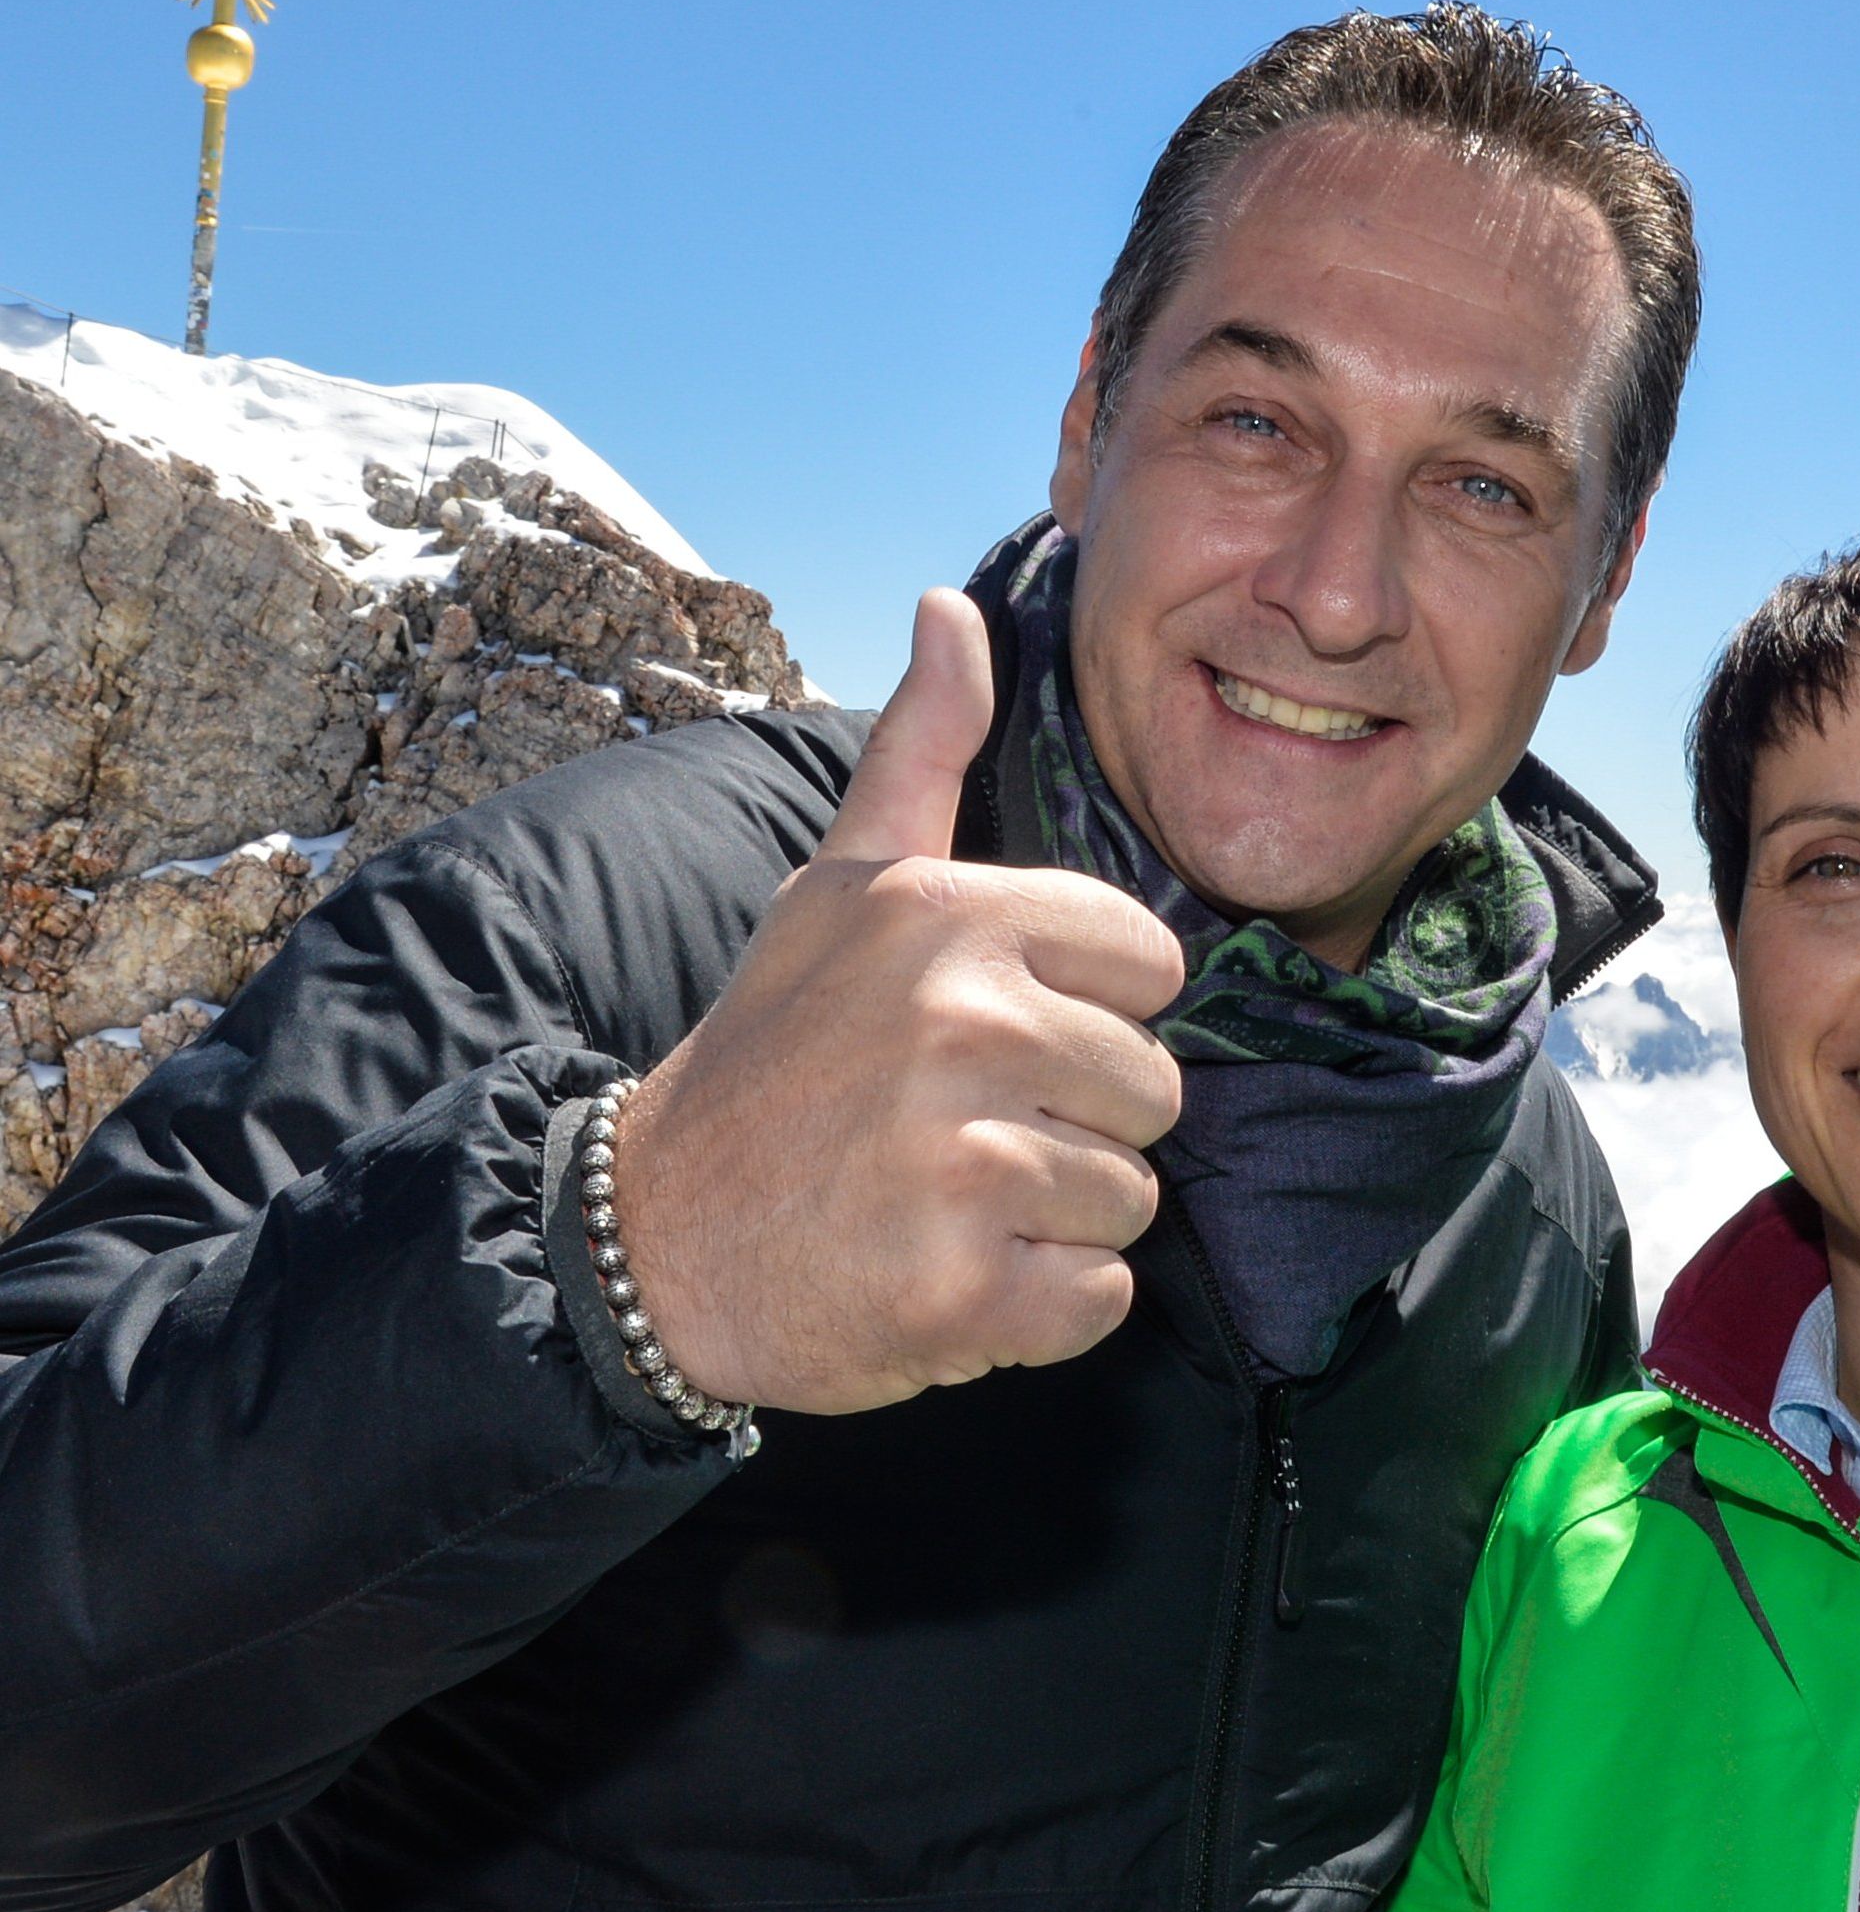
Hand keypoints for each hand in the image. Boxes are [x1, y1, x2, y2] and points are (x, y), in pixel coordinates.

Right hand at [609, 588, 1184, 1413]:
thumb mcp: (840, 884)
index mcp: (953, 919)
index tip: (991, 1036)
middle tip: (959, 1132)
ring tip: (946, 1200)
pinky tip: (948, 1271)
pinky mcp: (961, 1292)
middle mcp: (962, 1026)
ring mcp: (962, 1163)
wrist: (653, 1237)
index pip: (1151, 966)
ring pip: (1130, 1198)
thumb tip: (955, 606)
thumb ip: (921, 749)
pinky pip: (1099, 1297)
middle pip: (1154, 1091)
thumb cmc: (775, 1054)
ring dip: (1053, 1219)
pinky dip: (1038, 1306)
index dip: (1089, 1012)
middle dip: (1077, 1124)